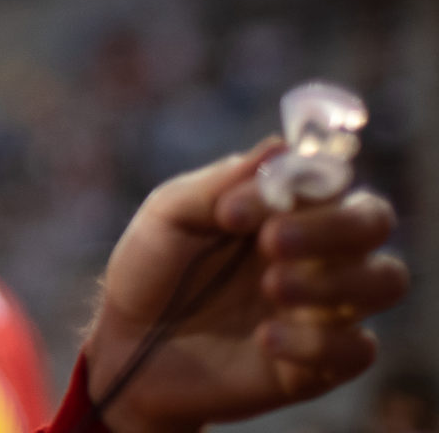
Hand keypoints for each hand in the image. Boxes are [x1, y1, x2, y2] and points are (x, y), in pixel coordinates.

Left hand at [83, 137, 409, 432]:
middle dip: (332, 226)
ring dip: (335, 280)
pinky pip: (357, 350)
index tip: (231, 211)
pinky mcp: (317, 363)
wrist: (123, 345)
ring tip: (271, 286)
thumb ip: (221, 183)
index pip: (327, 177)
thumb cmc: (149, 268)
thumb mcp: (169, 216)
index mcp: (283, 207)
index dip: (295, 184)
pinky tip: (265, 338)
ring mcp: (322, 306)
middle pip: (372, 220)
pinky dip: (317, 342)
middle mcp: (316, 252)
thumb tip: (280, 145)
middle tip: (272, 241)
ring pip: (385, 280)